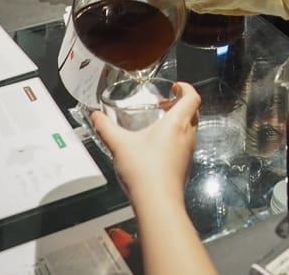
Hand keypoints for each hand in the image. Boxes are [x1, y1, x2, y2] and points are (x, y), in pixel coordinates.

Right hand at [92, 82, 201, 202]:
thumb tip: (96, 117)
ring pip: (190, 129)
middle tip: (165, 104)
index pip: (193, 97)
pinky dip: (176, 140)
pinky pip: (185, 146)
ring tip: (158, 125)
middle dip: (181, 104)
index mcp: (177, 123)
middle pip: (193, 112)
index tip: (175, 86)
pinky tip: (157, 148)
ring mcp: (188, 152)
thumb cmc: (144, 171)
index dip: (186, 88)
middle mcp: (187, 135)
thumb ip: (105, 128)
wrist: (157, 202)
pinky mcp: (185, 166)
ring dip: (179, 123)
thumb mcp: (119, 144)